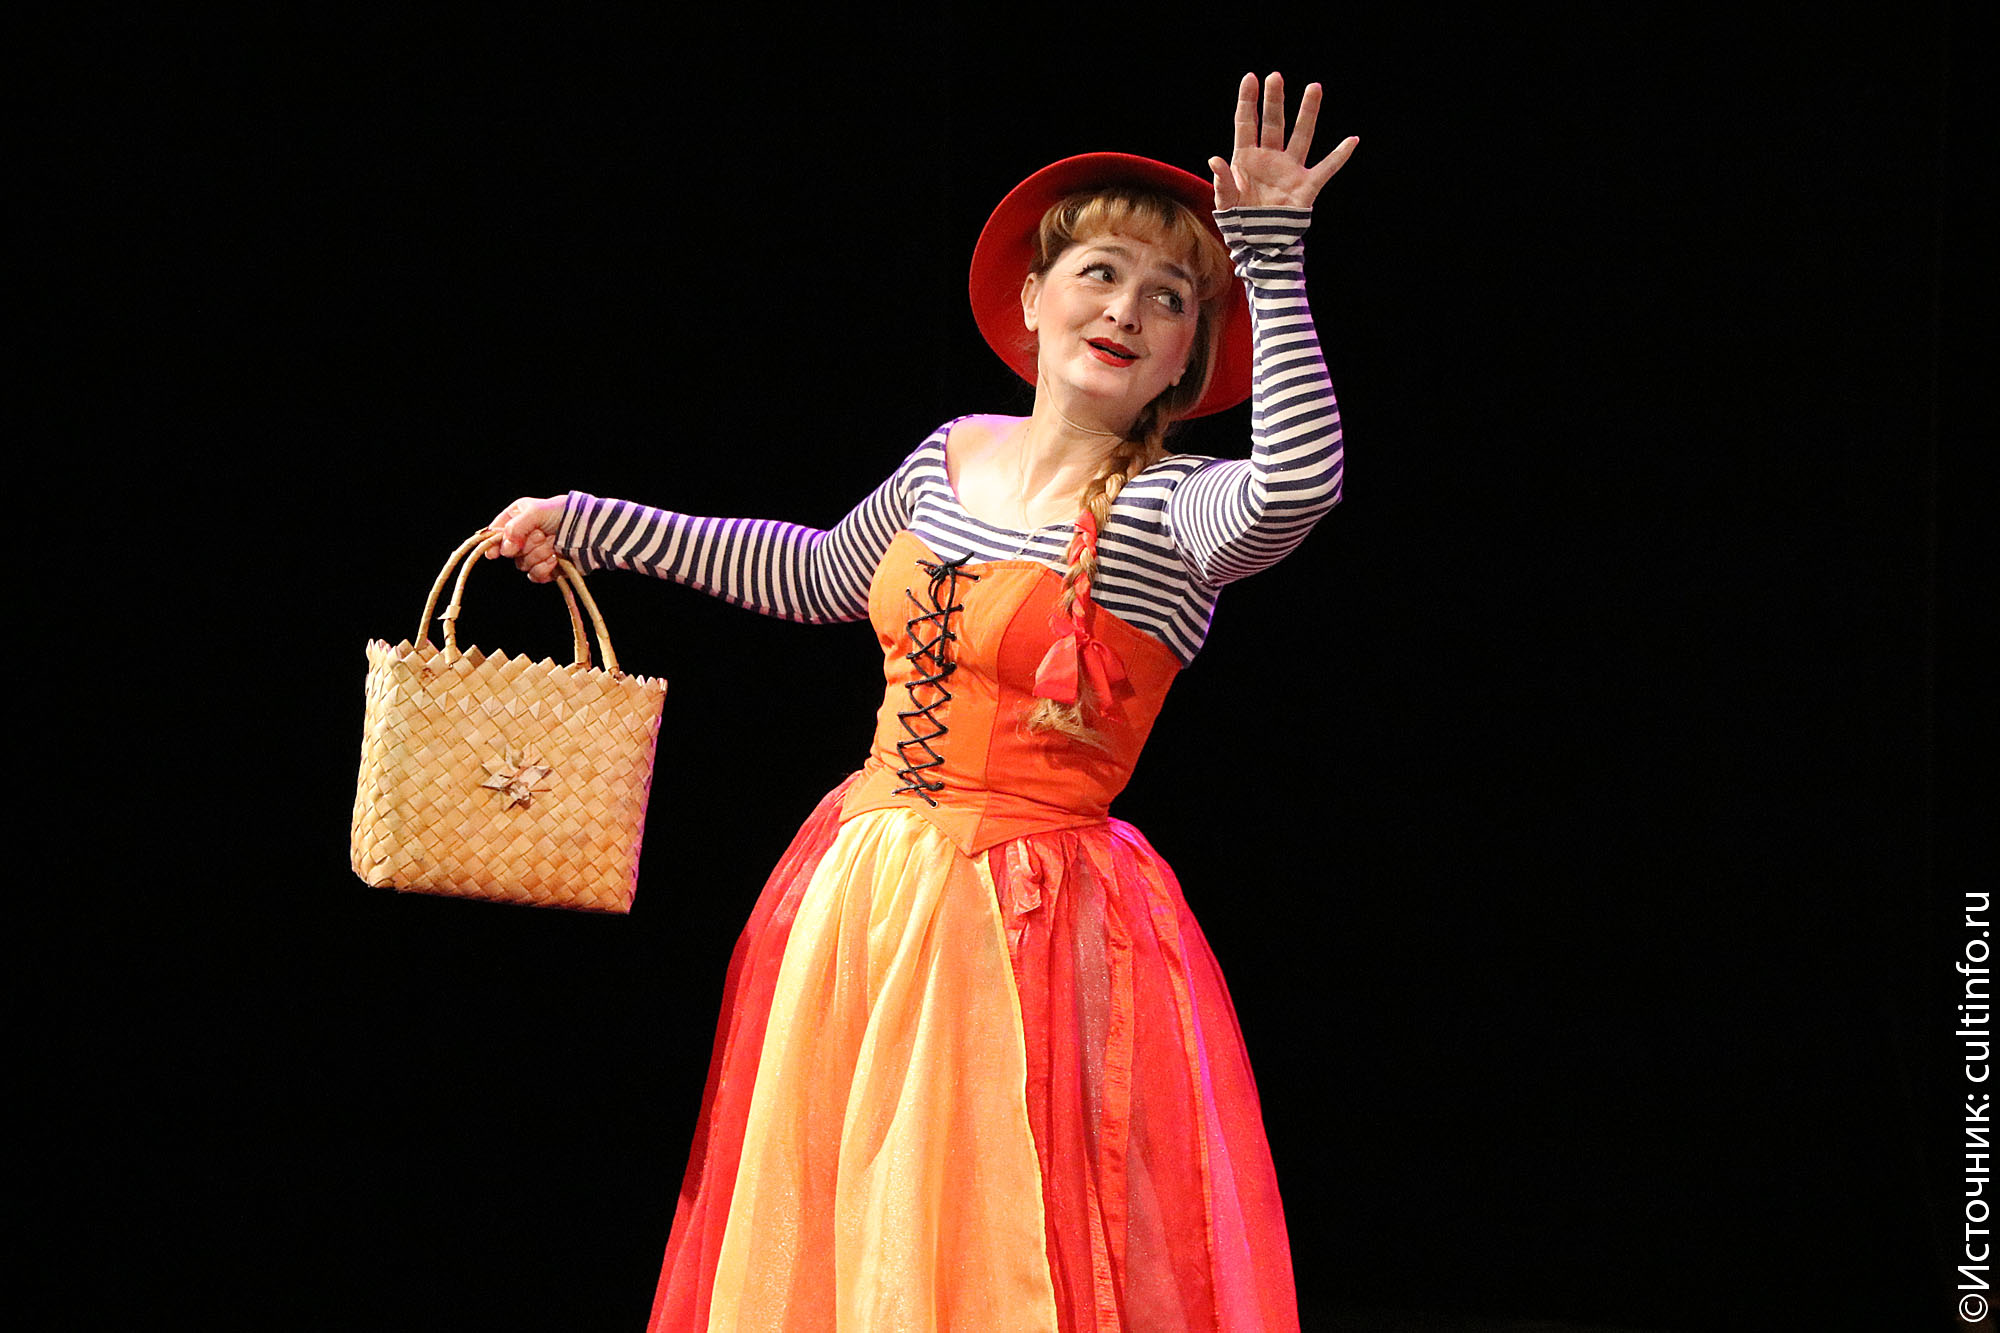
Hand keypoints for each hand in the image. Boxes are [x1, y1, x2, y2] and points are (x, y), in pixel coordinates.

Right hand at [482, 495, 565, 581]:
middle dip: (527, 546)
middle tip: (542, 536)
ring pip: (522, 564)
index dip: (493, 543)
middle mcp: (523, 536)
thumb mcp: (537, 512)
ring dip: (538, 556)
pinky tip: (556, 560)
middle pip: (509, 552)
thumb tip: (505, 548)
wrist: (592, 532)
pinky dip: (544, 569)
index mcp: (518, 517)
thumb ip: (516, 527)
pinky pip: (534, 575)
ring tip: (554, 546)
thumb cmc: (567, 515)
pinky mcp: (546, 568)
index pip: (496, 532)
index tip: (493, 553)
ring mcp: (534, 553)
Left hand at [1208, 72, 1357, 211]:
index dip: (1248, 101)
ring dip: (1307, 113)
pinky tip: (1352, 140)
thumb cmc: (1240, 222)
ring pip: (1301, 135)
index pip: (1247, 123)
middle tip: (1275, 76)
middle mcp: (1270, 158)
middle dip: (1274, 100)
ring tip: (1314, 87)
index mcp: (1246, 159)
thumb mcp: (1226, 204)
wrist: (1259, 245)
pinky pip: (1326, 168)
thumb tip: (1214, 159)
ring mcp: (1289, 170)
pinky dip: (1340, 156)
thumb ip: (1222, 182)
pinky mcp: (1306, 186)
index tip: (1250, 77)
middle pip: (1274, 123)